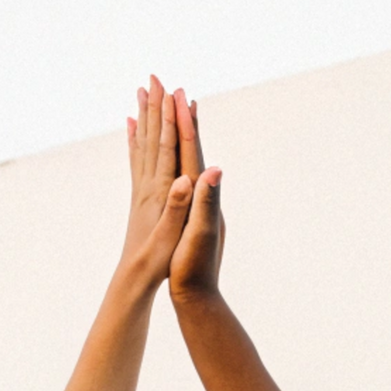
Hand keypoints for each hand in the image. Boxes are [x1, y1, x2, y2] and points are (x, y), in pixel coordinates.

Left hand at [120, 75, 194, 290]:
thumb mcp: (171, 235)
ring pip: (144, 145)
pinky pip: (138, 162)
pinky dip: (136, 141)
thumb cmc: (156, 261)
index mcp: (160, 191)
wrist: (133, 278)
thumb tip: (185, 179)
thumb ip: (178, 207)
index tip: (171, 90)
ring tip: (142, 93)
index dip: (170, 118)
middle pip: (152, 138)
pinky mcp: (140, 198)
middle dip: (155, 108)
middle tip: (154, 78)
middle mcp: (148, 185)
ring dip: (145, 118)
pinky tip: (133, 129)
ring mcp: (142, 190)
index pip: (166, 147)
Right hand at [169, 91, 223, 304]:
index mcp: (205, 199)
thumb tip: (215, 170)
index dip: (186, 125)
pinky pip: (183, 182)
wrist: (198, 298)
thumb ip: (206, 201)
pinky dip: (177, 166)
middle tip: (177, 92)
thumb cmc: (194, 270)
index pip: (195, 153)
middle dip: (185, 123)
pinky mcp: (192, 218)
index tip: (179, 96)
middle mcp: (207, 198)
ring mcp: (200, 207)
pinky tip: (175, 163)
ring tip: (176, 116)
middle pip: (195, 152)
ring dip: (182, 140)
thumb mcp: (200, 234)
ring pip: (189, 164)